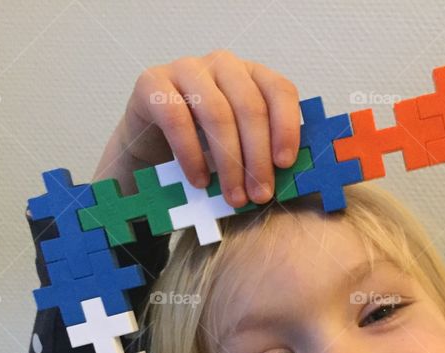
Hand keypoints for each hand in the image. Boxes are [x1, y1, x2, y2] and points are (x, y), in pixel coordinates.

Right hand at [92, 49, 300, 207]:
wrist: (151, 148)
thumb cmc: (205, 149)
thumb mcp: (241, 146)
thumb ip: (265, 151)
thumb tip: (293, 176)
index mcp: (252, 74)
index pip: (279, 90)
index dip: (286, 127)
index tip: (285, 165)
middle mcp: (222, 64)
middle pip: (250, 106)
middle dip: (257, 157)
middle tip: (260, 195)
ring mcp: (187, 69)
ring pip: (217, 113)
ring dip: (229, 162)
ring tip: (234, 197)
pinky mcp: (152, 83)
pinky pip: (177, 119)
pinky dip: (191, 155)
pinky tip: (200, 181)